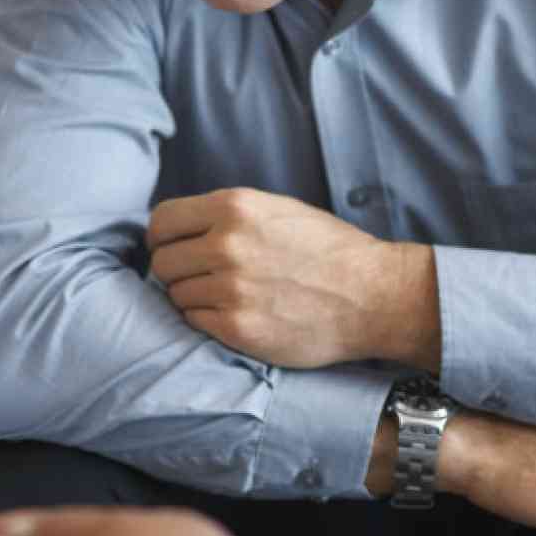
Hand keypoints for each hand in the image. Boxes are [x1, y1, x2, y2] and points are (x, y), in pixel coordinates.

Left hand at [146, 188, 439, 370]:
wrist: (373, 295)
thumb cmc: (328, 251)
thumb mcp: (277, 210)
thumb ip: (227, 215)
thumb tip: (180, 229)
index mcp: (235, 207)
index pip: (161, 222)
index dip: (161, 238)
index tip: (171, 249)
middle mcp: (227, 244)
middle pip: (163, 262)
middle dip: (176, 271)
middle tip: (201, 278)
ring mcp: (231, 288)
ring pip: (176, 295)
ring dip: (193, 298)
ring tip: (226, 298)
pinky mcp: (238, 328)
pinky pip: (194, 323)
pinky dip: (207, 321)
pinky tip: (235, 315)